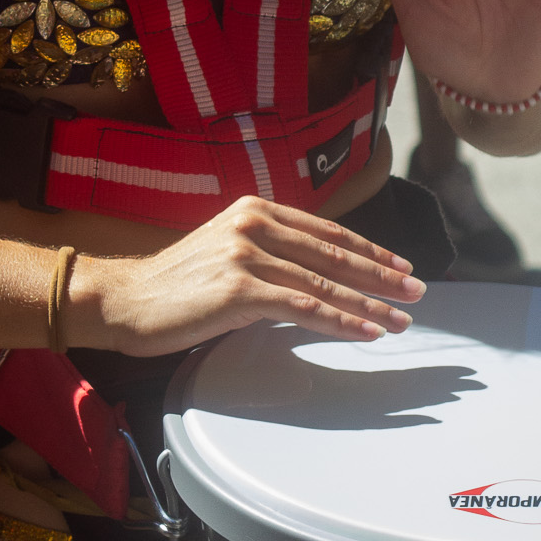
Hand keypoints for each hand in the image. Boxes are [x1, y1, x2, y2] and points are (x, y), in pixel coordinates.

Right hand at [70, 197, 425, 355]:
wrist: (124, 300)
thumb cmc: (173, 285)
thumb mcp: (225, 253)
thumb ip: (267, 254)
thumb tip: (313, 277)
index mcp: (254, 210)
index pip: (327, 231)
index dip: (370, 249)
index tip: (400, 266)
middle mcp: (255, 225)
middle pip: (335, 253)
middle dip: (382, 275)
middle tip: (416, 291)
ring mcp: (248, 255)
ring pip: (325, 282)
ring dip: (370, 303)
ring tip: (400, 318)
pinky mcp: (240, 289)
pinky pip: (304, 307)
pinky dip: (340, 320)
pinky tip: (366, 330)